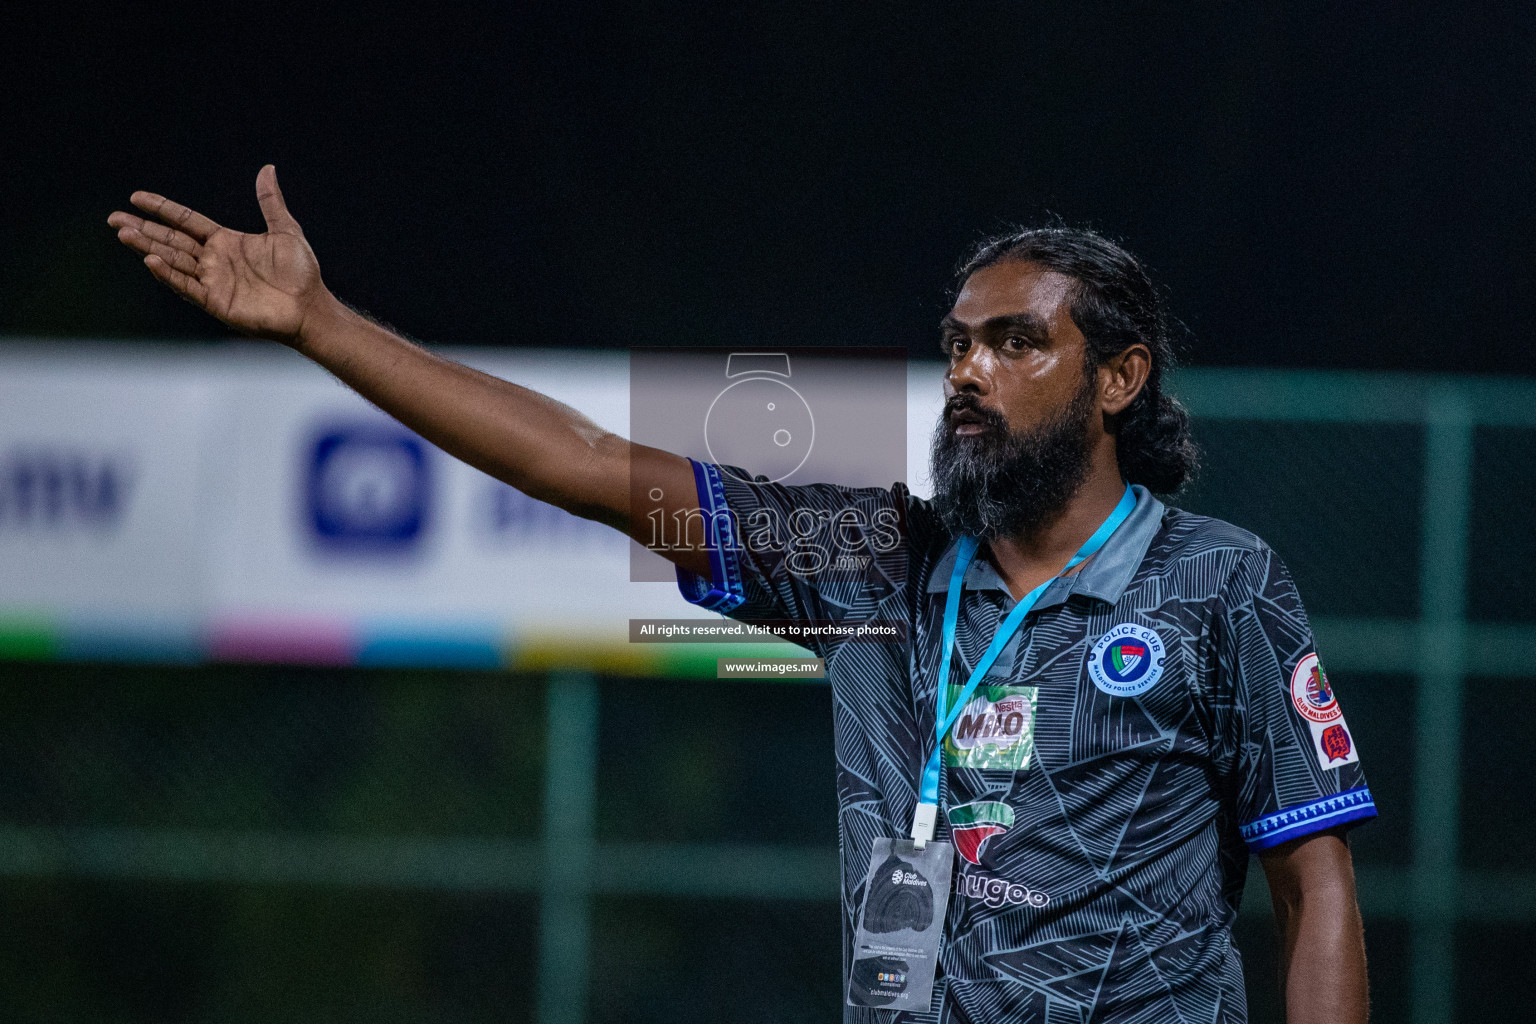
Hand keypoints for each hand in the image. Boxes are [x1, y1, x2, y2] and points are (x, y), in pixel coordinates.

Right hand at [108, 165, 325, 343]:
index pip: (185, 221)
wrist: (311, 307)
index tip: (136, 197)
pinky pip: (187, 286)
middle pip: (171, 240)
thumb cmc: (301, 273)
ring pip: (172, 260)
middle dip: (142, 229)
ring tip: (124, 233)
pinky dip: (169, 274)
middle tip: (113, 218)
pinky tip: (151, 261)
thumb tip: (268, 169)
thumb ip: (271, 202)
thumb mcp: (285, 230)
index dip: (162, 209)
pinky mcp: (216, 302)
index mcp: (226, 241)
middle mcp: (214, 260)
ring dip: (147, 248)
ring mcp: (213, 281)